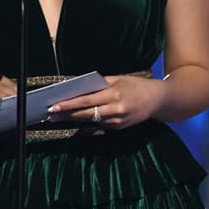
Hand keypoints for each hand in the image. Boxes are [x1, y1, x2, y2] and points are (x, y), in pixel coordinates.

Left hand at [47, 74, 162, 128]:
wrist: (158, 99)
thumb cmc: (135, 85)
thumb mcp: (118, 80)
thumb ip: (99, 85)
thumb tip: (78, 89)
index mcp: (114, 94)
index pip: (87, 101)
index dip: (69, 104)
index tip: (55, 105)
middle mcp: (116, 110)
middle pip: (86, 113)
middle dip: (67, 114)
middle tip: (51, 113)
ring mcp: (118, 121)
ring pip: (90, 120)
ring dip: (74, 118)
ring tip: (58, 116)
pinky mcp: (119, 128)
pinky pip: (99, 124)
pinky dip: (87, 121)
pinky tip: (75, 119)